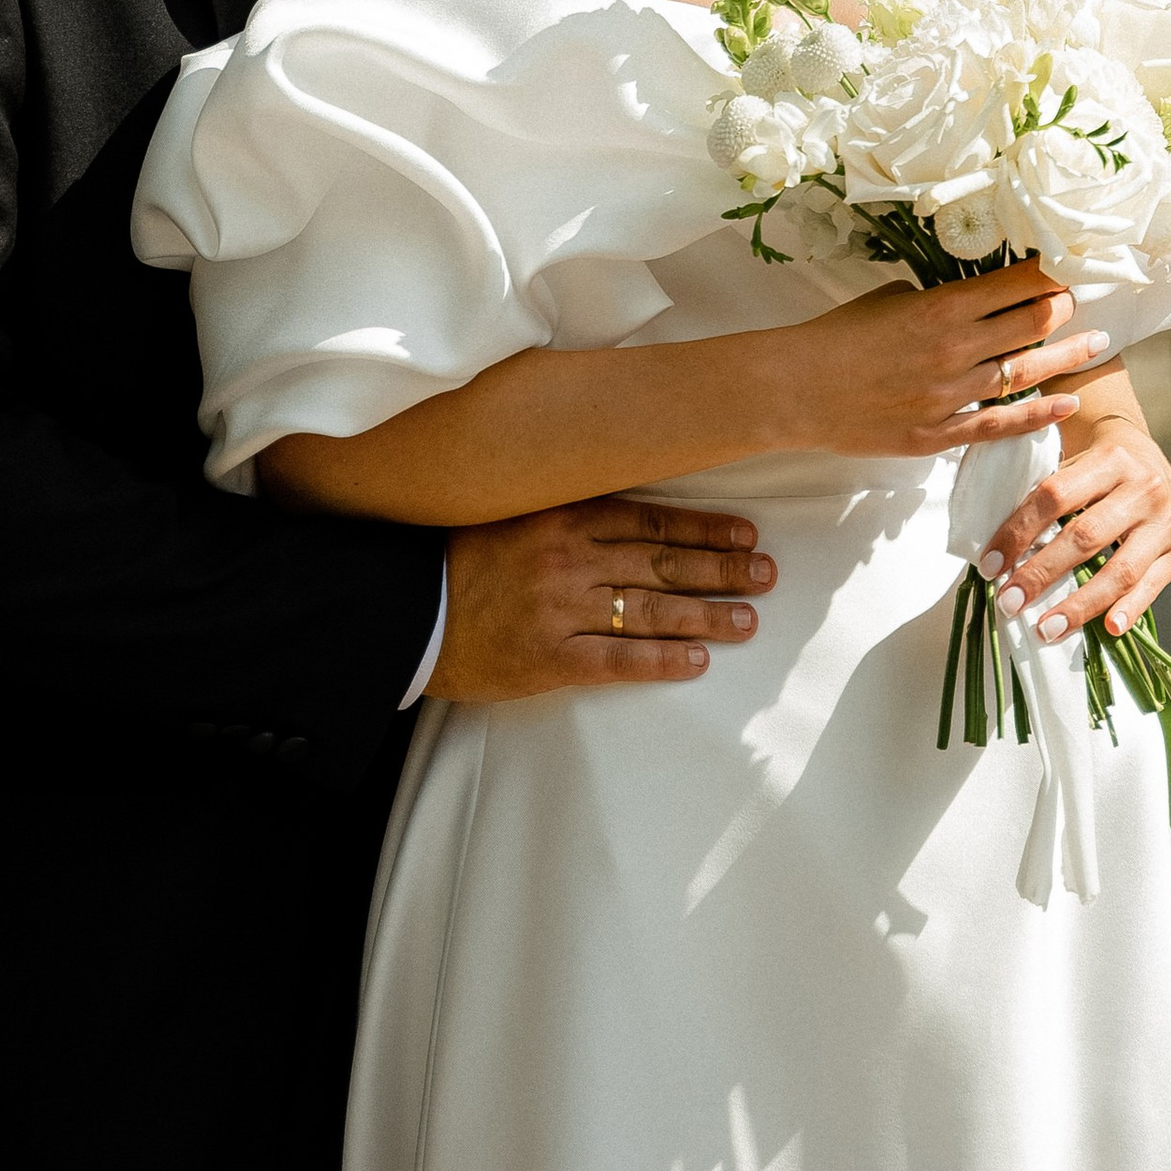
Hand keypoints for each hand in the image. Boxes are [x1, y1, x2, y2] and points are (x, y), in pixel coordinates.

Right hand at [429, 498, 774, 701]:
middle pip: (663, 563)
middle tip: (766, 575)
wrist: (405, 611)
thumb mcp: (511, 512)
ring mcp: (562, 609)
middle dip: (721, 570)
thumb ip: (566, 509)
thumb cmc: (456, 558)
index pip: (651, 520)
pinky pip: (617, 660)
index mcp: (562, 516)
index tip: (744, 534)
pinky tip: (696, 661)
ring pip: (651, 611)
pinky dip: (661, 660)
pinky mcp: (549, 657)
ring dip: (706, 615)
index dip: (703, 529)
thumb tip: (625, 509)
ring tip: (747, 620)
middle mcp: (570, 559)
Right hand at [781, 268, 1106, 461]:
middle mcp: (955, 348)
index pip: (1015, 283)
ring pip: (1024, 372)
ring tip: (1097, 344)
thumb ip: (935, 301)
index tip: (1070, 264)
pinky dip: (1038, 414)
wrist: (797, 388)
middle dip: (1063, 308)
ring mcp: (950, 394)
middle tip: (1084, 300)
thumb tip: (967, 304)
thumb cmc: (838, 335)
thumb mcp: (889, 298)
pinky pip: (999, 424)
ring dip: (1064, 356)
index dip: (1049, 272)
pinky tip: (1068, 403)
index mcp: (941, 306)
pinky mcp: (939, 433)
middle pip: (1031, 324)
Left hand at [978, 404, 1170, 648]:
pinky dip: (1131, 609)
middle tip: (1009, 602)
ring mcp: (1164, 524)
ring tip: (1047, 630)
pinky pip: (1152, 586)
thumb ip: (1042, 498)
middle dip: (1042, 573)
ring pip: (1121, 570)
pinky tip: (1109, 629)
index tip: (990, 566)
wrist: (1148, 461)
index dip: (1020, 532)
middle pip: (1086, 536)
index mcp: (1109, 459)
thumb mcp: (1072, 465)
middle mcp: (1143, 489)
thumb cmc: (1094, 470)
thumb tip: (995, 554)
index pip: (1055, 496)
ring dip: (1081, 604)